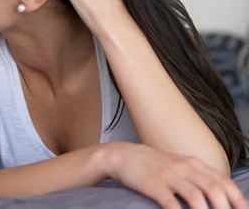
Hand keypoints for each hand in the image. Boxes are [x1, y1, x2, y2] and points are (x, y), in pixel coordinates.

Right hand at [103, 142, 246, 208]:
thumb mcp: (177, 163)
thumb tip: (218, 193)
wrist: (122, 155)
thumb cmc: (151, 164)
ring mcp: (168, 175)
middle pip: (214, 189)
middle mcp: (184, 167)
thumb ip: (197, 175)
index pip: (222, 180)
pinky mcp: (153, 185)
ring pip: (196, 196)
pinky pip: (172, 203)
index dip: (237, 198)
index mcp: (192, 163)